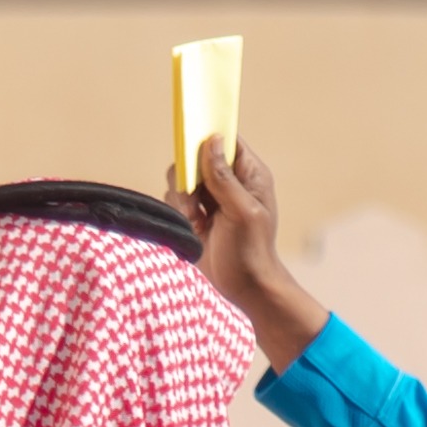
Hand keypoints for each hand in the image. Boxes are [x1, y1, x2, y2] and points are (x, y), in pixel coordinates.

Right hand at [183, 137, 329, 374]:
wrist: (243, 288)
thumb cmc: (250, 251)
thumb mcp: (242, 211)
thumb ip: (225, 177)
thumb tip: (211, 141)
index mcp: (250, 175)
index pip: (227, 141)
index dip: (208, 139)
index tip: (191, 145)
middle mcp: (230, 182)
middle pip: (197, 157)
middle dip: (189, 175)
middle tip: (194, 199)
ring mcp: (212, 199)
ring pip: (183, 179)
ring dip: (183, 197)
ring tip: (195, 219)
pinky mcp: (196, 216)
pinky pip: (176, 199)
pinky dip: (179, 211)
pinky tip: (193, 228)